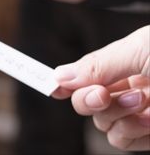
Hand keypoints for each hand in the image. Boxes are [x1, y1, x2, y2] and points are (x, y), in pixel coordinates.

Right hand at [52, 26, 149, 150]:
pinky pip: (124, 141)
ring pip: (103, 125)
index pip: (83, 74)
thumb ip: (97, 65)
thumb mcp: (139, 50)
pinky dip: (133, 131)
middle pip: (87, 103)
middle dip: (90, 100)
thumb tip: (57, 76)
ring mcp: (141, 114)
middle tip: (104, 95)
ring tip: (143, 102)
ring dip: (117, 116)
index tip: (52, 87)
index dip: (66, 81)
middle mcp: (128, 88)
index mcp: (123, 63)